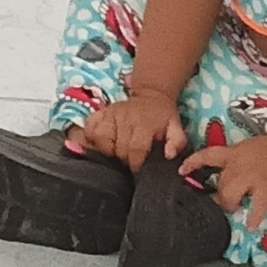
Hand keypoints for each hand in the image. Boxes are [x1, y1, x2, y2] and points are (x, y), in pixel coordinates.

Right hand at [66, 94, 181, 171]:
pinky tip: (102, 143)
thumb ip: (177, 142)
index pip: (135, 149)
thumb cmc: (163, 117)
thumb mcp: (176, 127)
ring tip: (115, 154)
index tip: (138, 170)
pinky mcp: (100, 113)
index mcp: (144, 124)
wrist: (152, 96)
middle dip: (123, 160)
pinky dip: (92, 138)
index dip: (136, 164)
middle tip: (129, 162)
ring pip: (101, 140)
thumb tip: (169, 155)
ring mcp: (111, 114)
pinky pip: (89, 128)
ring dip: (107, 151)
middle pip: (118, 149)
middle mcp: (125, 118)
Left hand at [181, 130, 266, 216]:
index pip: (207, 155)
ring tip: (236, 210)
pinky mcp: (266, 186)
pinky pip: (257, 205)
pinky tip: (252, 226)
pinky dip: (254, 217)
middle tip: (225, 205)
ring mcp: (252, 176)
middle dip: (220, 197)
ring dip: (230, 205)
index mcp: (234, 153)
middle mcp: (238, 164)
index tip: (180, 171)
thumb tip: (231, 174)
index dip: (192, 163)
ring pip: (230, 194)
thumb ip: (239, 161)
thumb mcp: (251, 149)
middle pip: (220, 184)